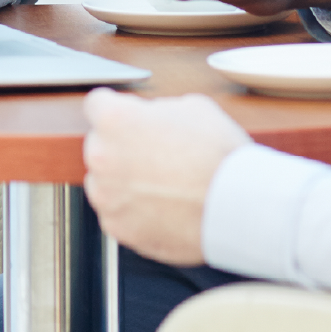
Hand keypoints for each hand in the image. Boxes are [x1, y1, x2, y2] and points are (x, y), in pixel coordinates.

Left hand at [82, 89, 249, 264]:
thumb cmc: (217, 153)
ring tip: (162, 180)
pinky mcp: (118, 228)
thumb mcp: (192, 106)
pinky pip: (117, 211)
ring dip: (124, 178)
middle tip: (154, 148)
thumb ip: (157, 110)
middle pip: (99, 143)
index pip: (95, 103)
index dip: (115, 106)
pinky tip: (162, 203)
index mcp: (116, 120)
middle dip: (121, 143)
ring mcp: (107, 197)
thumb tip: (150, 118)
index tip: (123, 112)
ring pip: (105, 180)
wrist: (234, 205)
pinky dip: (133, 208)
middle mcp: (102, 158)